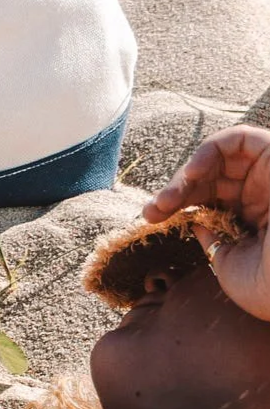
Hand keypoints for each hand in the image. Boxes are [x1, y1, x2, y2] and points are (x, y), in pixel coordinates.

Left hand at [143, 124, 269, 320]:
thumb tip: (194, 223)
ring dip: (187, 174)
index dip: (178, 206)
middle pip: (210, 180)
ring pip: (219, 160)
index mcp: (257, 223)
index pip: (211, 203)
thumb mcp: (232, 270)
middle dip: (176, 192)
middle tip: (153, 209)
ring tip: (168, 198)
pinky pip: (239, 139)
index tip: (150, 217)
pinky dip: (209, 150)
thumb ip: (212, 245)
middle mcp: (265, 196)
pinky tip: (192, 174)